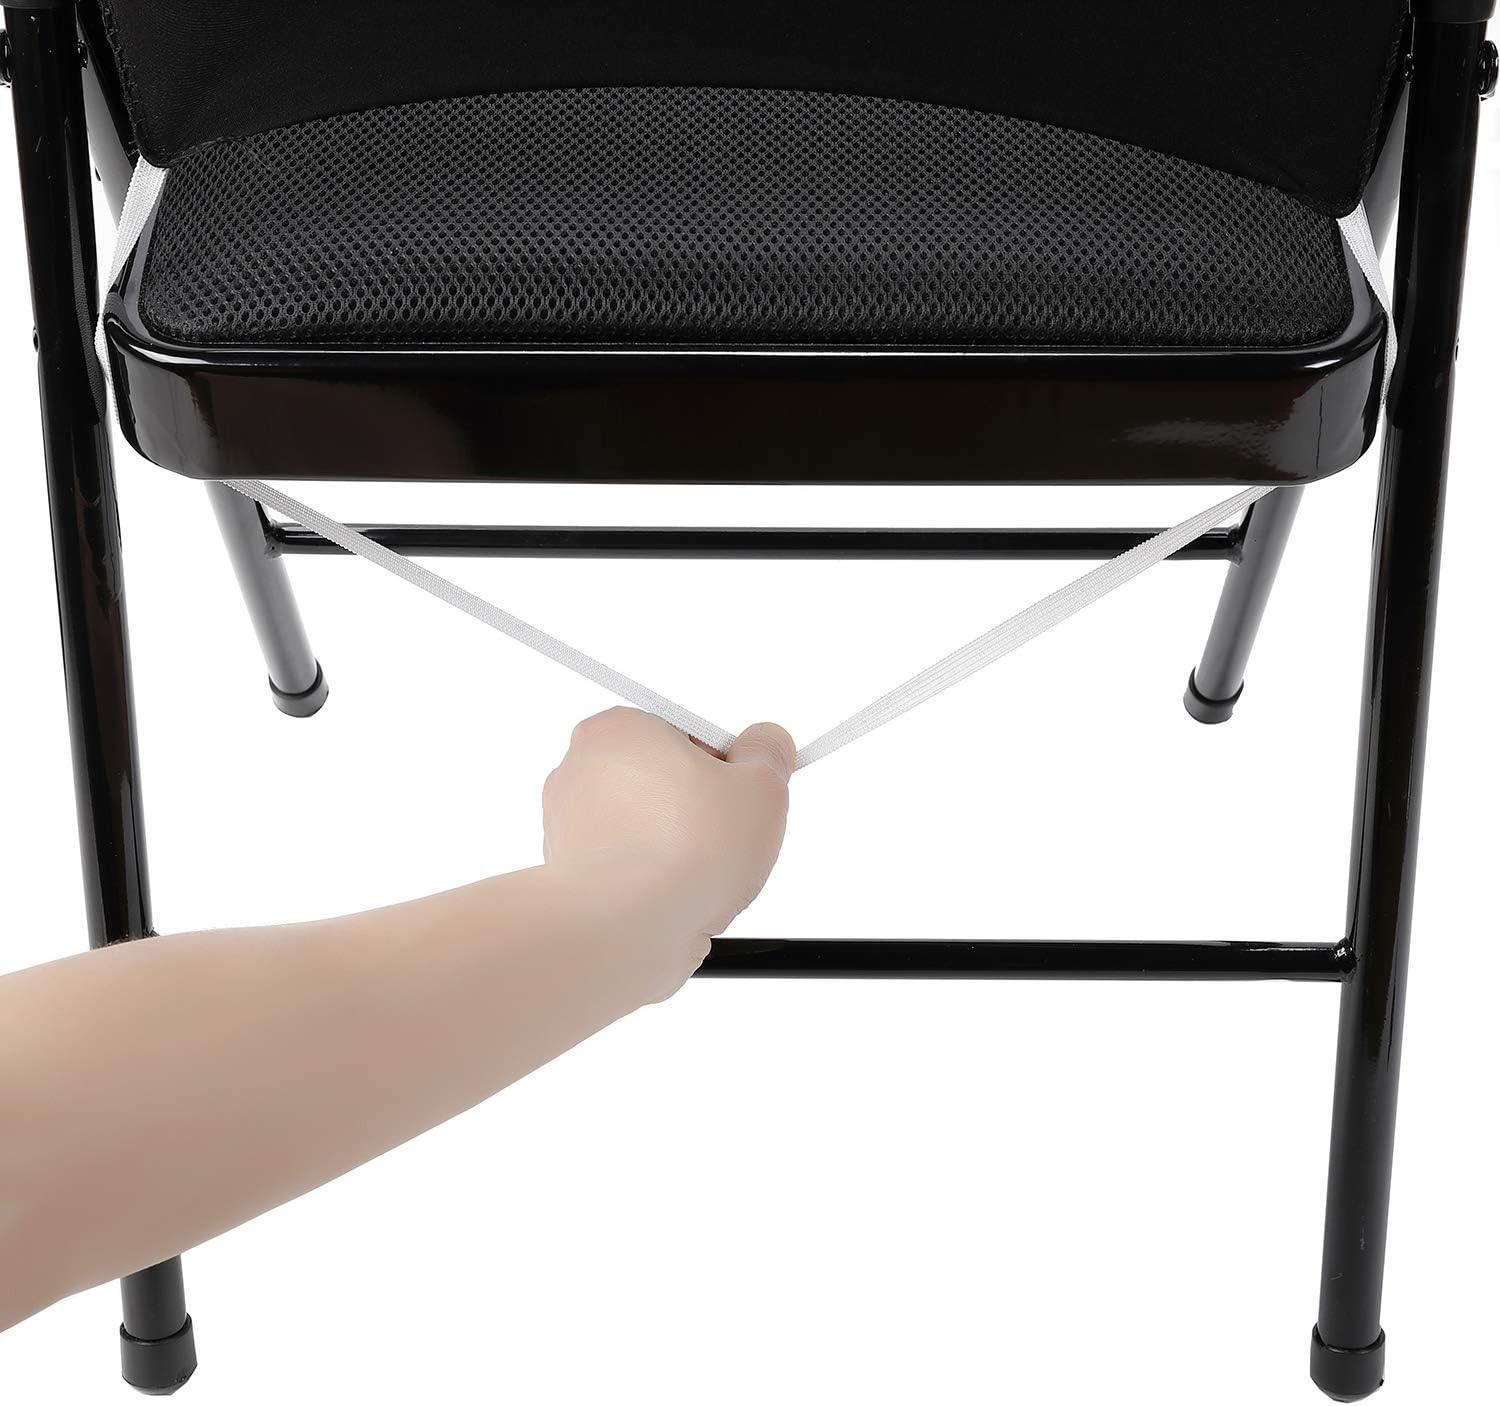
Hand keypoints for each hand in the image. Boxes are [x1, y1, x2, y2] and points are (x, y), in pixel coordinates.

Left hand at [543, 709, 794, 995]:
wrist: (625, 929)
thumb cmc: (684, 851)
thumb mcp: (761, 786)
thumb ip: (769, 753)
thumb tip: (768, 742)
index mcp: (619, 728)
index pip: (688, 734)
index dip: (725, 767)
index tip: (743, 794)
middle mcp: (580, 768)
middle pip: (664, 780)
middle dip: (699, 809)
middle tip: (726, 838)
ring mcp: (567, 823)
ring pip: (646, 828)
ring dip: (676, 847)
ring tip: (699, 875)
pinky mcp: (567, 872)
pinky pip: (625, 866)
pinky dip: (649, 879)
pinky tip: (671, 898)